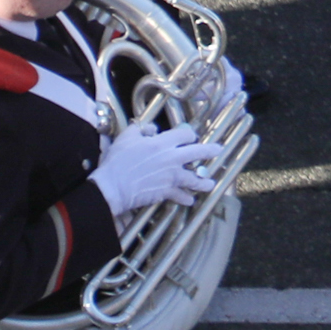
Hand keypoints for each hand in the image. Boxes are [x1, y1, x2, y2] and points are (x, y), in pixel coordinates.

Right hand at [88, 121, 218, 217]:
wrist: (111, 187)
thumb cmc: (117, 161)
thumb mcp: (127, 137)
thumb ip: (141, 129)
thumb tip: (152, 129)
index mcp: (163, 143)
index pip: (186, 135)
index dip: (189, 135)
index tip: (190, 137)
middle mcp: (172, 158)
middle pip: (198, 152)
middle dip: (210, 151)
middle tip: (219, 151)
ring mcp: (171, 176)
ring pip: (194, 178)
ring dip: (203, 181)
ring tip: (210, 184)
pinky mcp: (166, 192)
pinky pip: (180, 195)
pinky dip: (185, 198)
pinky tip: (190, 200)